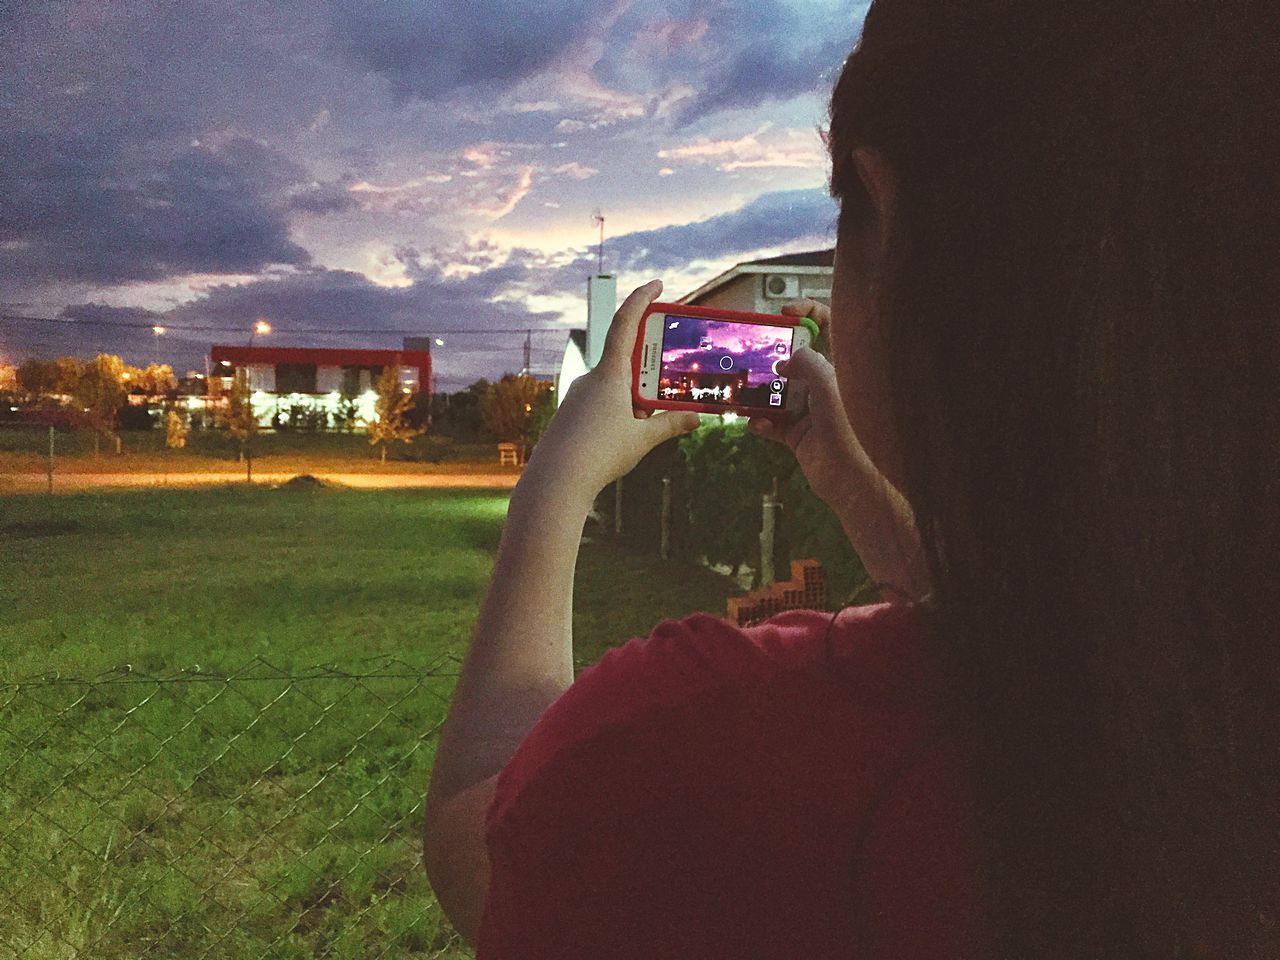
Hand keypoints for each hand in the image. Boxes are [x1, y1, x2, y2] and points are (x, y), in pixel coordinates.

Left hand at [523, 279, 700, 500]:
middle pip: (626, 362)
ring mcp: (578, 397)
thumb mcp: (643, 438)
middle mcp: (591, 379)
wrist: (555, 481)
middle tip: (667, 390)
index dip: (641, 299)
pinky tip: (624, 440)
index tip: (657, 284)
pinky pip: (600, 405)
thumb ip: (671, 424)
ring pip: (614, 388)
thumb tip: (696, 418)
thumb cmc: (599, 454)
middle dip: (649, 375)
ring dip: (635, 400)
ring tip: (647, 426)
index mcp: (610, 373)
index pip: (626, 323)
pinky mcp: (571, 415)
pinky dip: (619, 413)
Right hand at [747, 299, 932, 603]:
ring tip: (745, 391)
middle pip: (797, 358)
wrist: (852, 481)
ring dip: (760, 392)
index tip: (785, 313)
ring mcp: (812, 410)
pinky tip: (758, 425)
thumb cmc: (851, 429)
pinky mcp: (798, 435)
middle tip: (755, 354)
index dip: (809, 313)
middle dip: (774, 355)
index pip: (830, 327)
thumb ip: (807, 363)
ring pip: (779, 391)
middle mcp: (827, 385)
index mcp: (843, 367)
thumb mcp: (828, 385)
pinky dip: (761, 423)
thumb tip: (786, 360)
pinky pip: (773, 423)